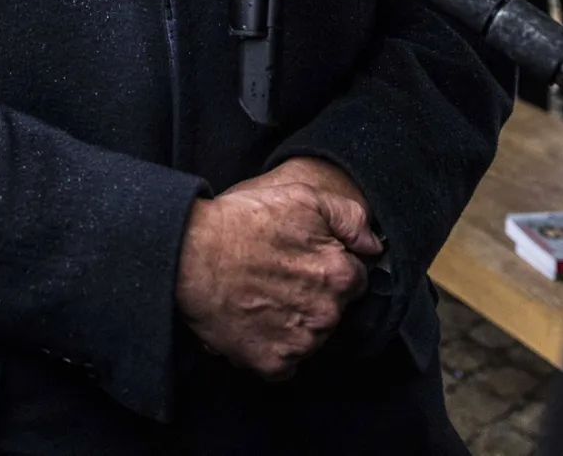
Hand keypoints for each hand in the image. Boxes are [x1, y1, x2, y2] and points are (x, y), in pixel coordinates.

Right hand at [177, 165, 380, 378]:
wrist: (190, 254)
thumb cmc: (244, 222)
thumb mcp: (303, 198)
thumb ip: (349, 217)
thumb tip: (373, 245)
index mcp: (340, 276)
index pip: (354, 279)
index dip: (328, 267)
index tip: (303, 261)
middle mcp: (326, 314)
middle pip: (332, 310)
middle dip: (313, 296)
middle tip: (278, 277)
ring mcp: (300, 343)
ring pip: (310, 337)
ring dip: (294, 323)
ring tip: (262, 298)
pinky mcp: (272, 364)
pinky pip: (284, 363)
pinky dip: (272, 347)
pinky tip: (254, 322)